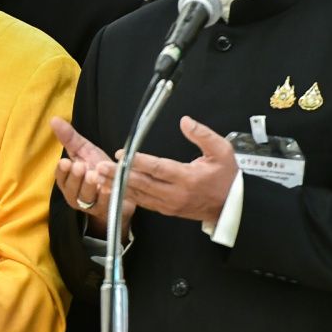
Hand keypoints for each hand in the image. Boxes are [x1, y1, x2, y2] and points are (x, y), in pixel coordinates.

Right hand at [49, 117, 130, 235]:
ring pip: (86, 198)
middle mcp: (75, 194)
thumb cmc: (99, 168)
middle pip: (71, 189)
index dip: (62, 171)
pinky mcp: (106, 209)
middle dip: (75, 178)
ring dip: (89, 187)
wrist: (121, 186)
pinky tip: (109, 187)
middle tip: (79, 167)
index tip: (65, 162)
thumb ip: (70, 138)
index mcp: (68, 181)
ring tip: (93, 175)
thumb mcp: (84, 151)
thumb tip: (54, 119)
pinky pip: (105, 205)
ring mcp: (90, 204)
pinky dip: (106, 197)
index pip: (61, 177)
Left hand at [101, 116, 235, 223]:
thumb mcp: (222, 151)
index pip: (158, 168)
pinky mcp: (166, 210)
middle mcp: (176, 194)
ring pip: (139, 194)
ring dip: (117, 185)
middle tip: (100, 166)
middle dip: (119, 175)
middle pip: (142, 183)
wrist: (232, 207)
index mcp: (188, 178)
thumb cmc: (226, 177)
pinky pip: (143, 202)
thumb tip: (184, 121)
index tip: (121, 154)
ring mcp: (169, 204)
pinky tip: (112, 187)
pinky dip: (126, 195)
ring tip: (99, 176)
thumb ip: (202, 135)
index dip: (138, 161)